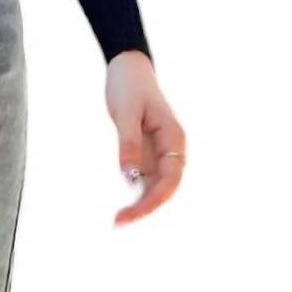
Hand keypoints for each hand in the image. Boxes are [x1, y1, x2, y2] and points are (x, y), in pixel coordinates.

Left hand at [104, 51, 185, 226]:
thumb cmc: (129, 86)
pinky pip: (144, 181)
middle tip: (118, 223)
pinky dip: (134, 195)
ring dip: (139, 206)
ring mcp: (159, 154)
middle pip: (165, 189)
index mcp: (174, 139)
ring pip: (155, 189)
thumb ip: (128, 143)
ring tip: (117, 221)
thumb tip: (128, 176)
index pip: (170, 179)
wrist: (128, 69)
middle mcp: (171, 151)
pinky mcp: (147, 155)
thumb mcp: (125, 112)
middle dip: (145, 209)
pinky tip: (120, 207)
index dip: (154, 200)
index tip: (132, 213)